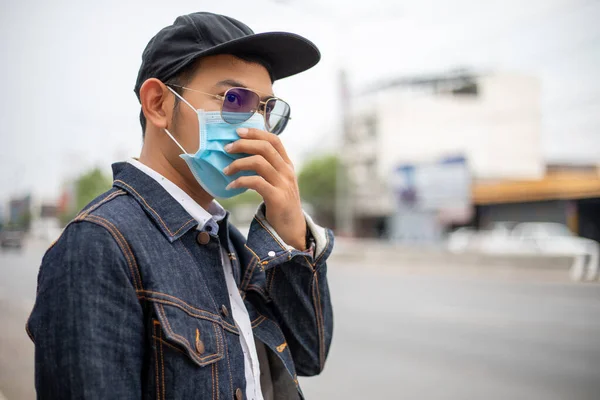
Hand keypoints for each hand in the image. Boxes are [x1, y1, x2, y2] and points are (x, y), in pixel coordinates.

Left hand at [223, 127, 306, 249]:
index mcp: (287, 165)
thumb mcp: (278, 182)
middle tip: (226, 148)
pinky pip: (255, 182)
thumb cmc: (280, 204)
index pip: (274, 140)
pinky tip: (231, 186)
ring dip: (237, 163)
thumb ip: (268, 168)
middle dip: (242, 144)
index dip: (256, 133)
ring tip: (225, 170)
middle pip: (264, 147)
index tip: (238, 132)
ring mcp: (283, 184)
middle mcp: (287, 171)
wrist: (292, 229)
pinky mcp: (277, 198)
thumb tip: (244, 154)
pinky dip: (240, 181)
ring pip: (259, 162)